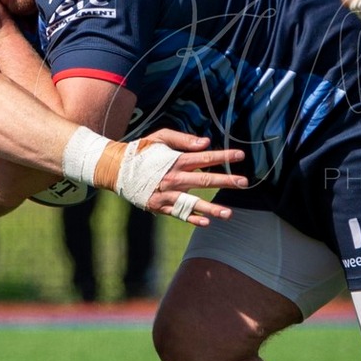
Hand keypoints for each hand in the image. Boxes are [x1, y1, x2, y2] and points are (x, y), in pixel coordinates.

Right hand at [131, 129, 248, 225]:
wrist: (116, 169)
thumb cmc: (142, 151)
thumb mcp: (160, 138)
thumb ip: (183, 140)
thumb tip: (206, 143)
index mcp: (176, 160)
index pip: (205, 158)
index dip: (223, 156)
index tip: (240, 155)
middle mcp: (173, 178)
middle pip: (204, 180)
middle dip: (226, 181)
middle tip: (244, 182)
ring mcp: (166, 194)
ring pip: (192, 203)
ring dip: (211, 208)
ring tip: (228, 213)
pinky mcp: (159, 206)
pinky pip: (178, 214)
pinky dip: (191, 218)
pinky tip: (205, 222)